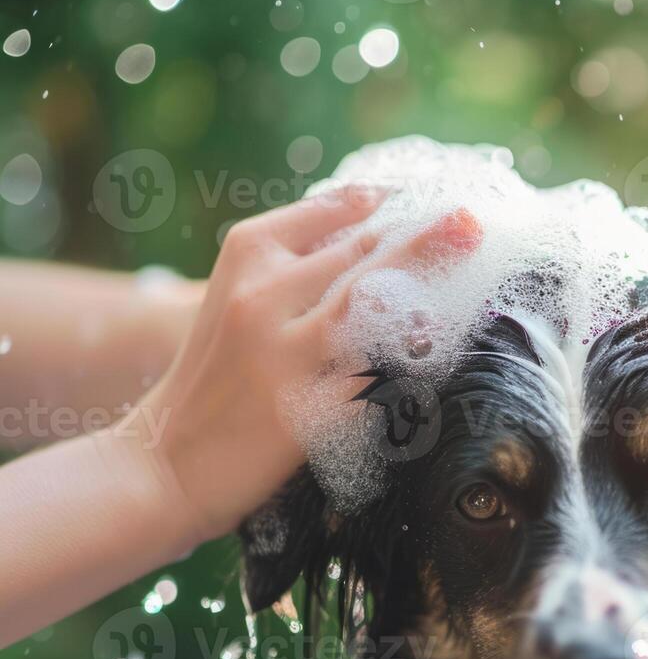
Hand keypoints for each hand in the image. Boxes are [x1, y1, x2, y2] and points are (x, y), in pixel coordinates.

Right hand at [120, 190, 482, 541]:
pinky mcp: (308, 407)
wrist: (165, 462)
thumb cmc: (215, 379)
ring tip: (471, 243)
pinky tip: (447, 336)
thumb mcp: (240, 301)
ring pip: (370, 296)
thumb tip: (375, 239)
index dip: (385, 199)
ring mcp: (285, 350)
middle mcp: (263, 293)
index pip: (329, 209)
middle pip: (360, 248)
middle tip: (470, 218)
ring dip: (425, 268)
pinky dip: (413, 350)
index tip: (426, 196)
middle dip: (423, 230)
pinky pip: (377, 370)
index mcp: (246, 255)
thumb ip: (297, 270)